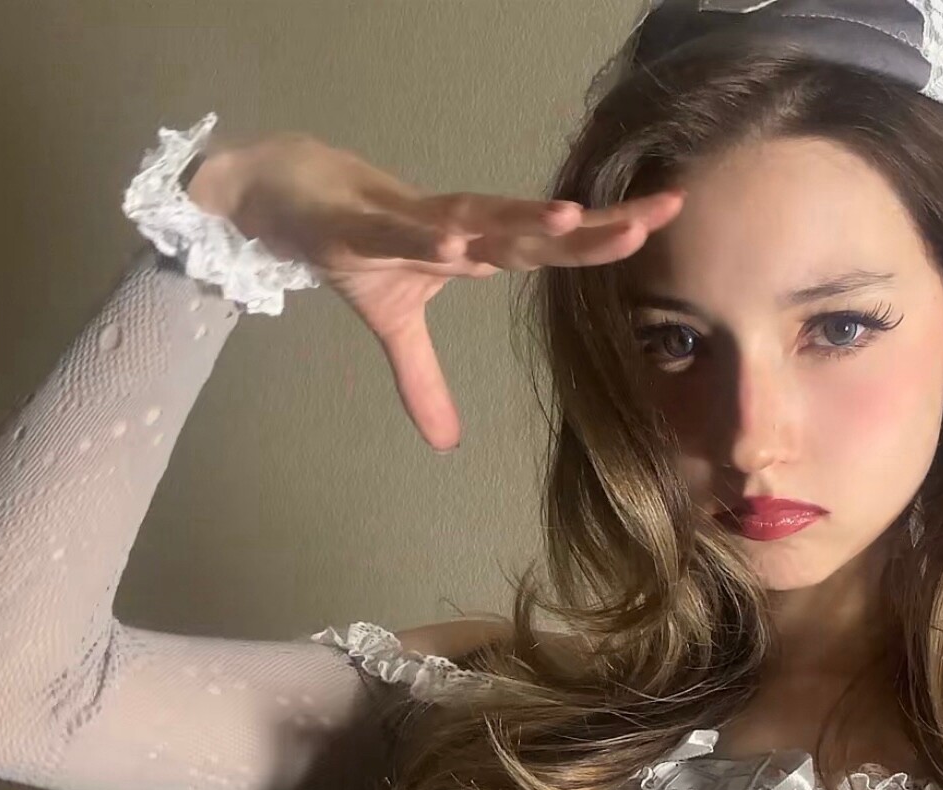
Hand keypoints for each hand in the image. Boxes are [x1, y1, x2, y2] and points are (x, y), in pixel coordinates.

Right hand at [187, 132, 684, 450]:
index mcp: (475, 248)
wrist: (282, 193)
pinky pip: (402, 229)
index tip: (659, 228)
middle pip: (535, 229)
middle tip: (660, 214)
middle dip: (595, 225)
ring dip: (523, 220)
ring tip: (576, 220)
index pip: (551, 248)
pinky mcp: (363, 222)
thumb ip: (423, 380)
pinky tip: (464, 240)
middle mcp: (458, 228)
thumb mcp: (393, 326)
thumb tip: (446, 443)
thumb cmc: (351, 243)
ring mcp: (413, 221)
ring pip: (479, 219)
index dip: (603, 241)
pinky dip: (432, 232)